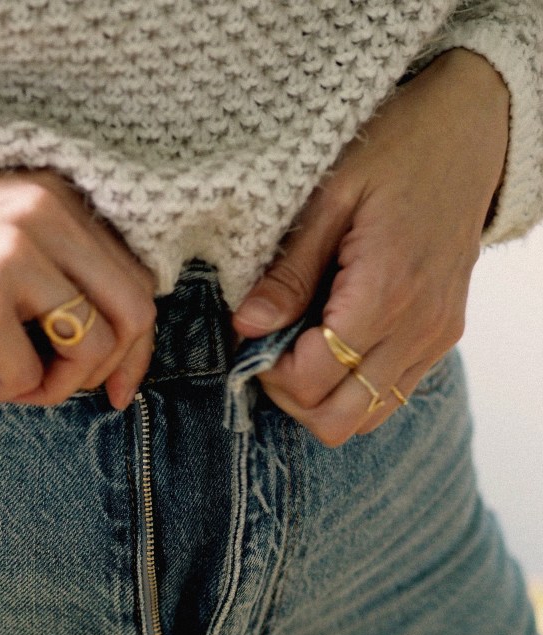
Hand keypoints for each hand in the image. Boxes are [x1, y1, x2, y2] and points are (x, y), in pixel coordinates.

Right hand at [0, 170, 156, 408]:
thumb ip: (56, 267)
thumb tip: (111, 343)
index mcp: (54, 199)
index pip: (136, 280)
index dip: (137, 345)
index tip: (116, 384)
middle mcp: (43, 218)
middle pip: (132, 315)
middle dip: (112, 370)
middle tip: (73, 393)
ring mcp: (12, 258)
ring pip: (91, 349)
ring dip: (55, 387)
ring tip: (6, 381)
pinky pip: (30, 377)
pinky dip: (4, 391)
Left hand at [232, 48, 509, 445]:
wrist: (469, 134)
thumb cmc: (397, 151)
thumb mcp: (328, 198)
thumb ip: (289, 273)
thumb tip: (247, 327)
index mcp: (386, 292)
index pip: (314, 379)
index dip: (270, 370)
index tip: (253, 335)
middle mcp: (417, 328)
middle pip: (338, 418)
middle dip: (292, 395)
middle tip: (272, 349)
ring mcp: (434, 339)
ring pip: (365, 418)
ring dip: (322, 396)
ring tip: (301, 346)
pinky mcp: (441, 339)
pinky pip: (389, 395)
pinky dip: (352, 385)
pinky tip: (333, 340)